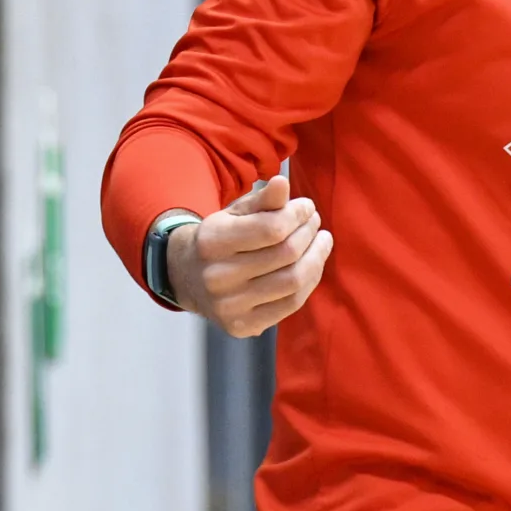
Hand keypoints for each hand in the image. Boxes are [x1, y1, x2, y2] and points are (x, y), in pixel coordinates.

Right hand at [166, 173, 332, 336]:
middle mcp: (217, 277)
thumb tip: (283, 183)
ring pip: (293, 281)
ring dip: (317, 257)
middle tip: (315, 223)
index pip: (271, 228)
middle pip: (286, 254)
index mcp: (212, 242)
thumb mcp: (235, 213)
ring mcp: (229, 306)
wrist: (188, 277)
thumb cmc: (220, 239)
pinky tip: (313, 264)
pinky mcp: (242, 326)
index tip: (307, 207)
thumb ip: (262, 200)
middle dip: (309, 233)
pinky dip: (309, 281)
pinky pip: (291, 304)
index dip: (297, 214)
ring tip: (322, 240)